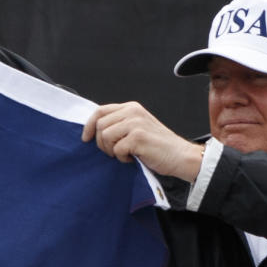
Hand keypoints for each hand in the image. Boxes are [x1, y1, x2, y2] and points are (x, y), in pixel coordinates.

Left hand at [82, 102, 203, 181]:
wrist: (180, 156)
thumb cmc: (158, 146)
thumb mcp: (137, 127)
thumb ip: (120, 124)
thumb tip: (95, 130)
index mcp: (131, 107)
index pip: (100, 111)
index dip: (89, 126)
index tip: (86, 138)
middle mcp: (133, 112)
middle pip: (100, 125)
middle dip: (102, 143)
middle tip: (115, 152)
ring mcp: (135, 123)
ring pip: (105, 136)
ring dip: (111, 151)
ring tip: (125, 154)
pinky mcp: (138, 137)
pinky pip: (117, 149)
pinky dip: (123, 158)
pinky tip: (134, 158)